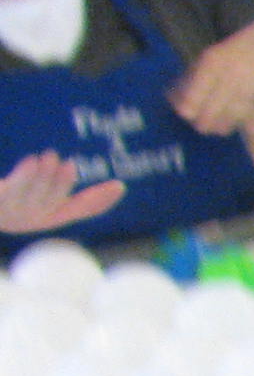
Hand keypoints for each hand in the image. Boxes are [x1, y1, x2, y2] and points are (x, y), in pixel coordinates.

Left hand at [0, 147, 122, 235]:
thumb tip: (80, 169)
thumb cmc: (12, 199)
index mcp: (54, 216)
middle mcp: (38, 218)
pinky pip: (15, 188)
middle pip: (56, 199)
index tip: (119, 185)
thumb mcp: (39, 193)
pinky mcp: (1, 204)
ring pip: (37, 193)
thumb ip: (60, 184)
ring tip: (49, 156)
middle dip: (64, 182)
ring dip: (45, 175)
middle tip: (69, 164)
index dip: (102, 199)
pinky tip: (32, 160)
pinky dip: (24, 175)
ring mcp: (18, 214)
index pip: (83, 209)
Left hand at [168, 17, 253, 134]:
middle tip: (204, 127)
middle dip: (205, 123)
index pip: (193, 94)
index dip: (188, 108)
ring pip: (233, 114)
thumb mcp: (211, 57)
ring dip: (225, 125)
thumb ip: (192, 76)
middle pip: (211, 110)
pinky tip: (251, 129)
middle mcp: (231, 72)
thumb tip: (172, 99)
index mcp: (211, 62)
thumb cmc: (236, 52)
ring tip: (222, 128)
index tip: (186, 114)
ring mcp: (253, 82)